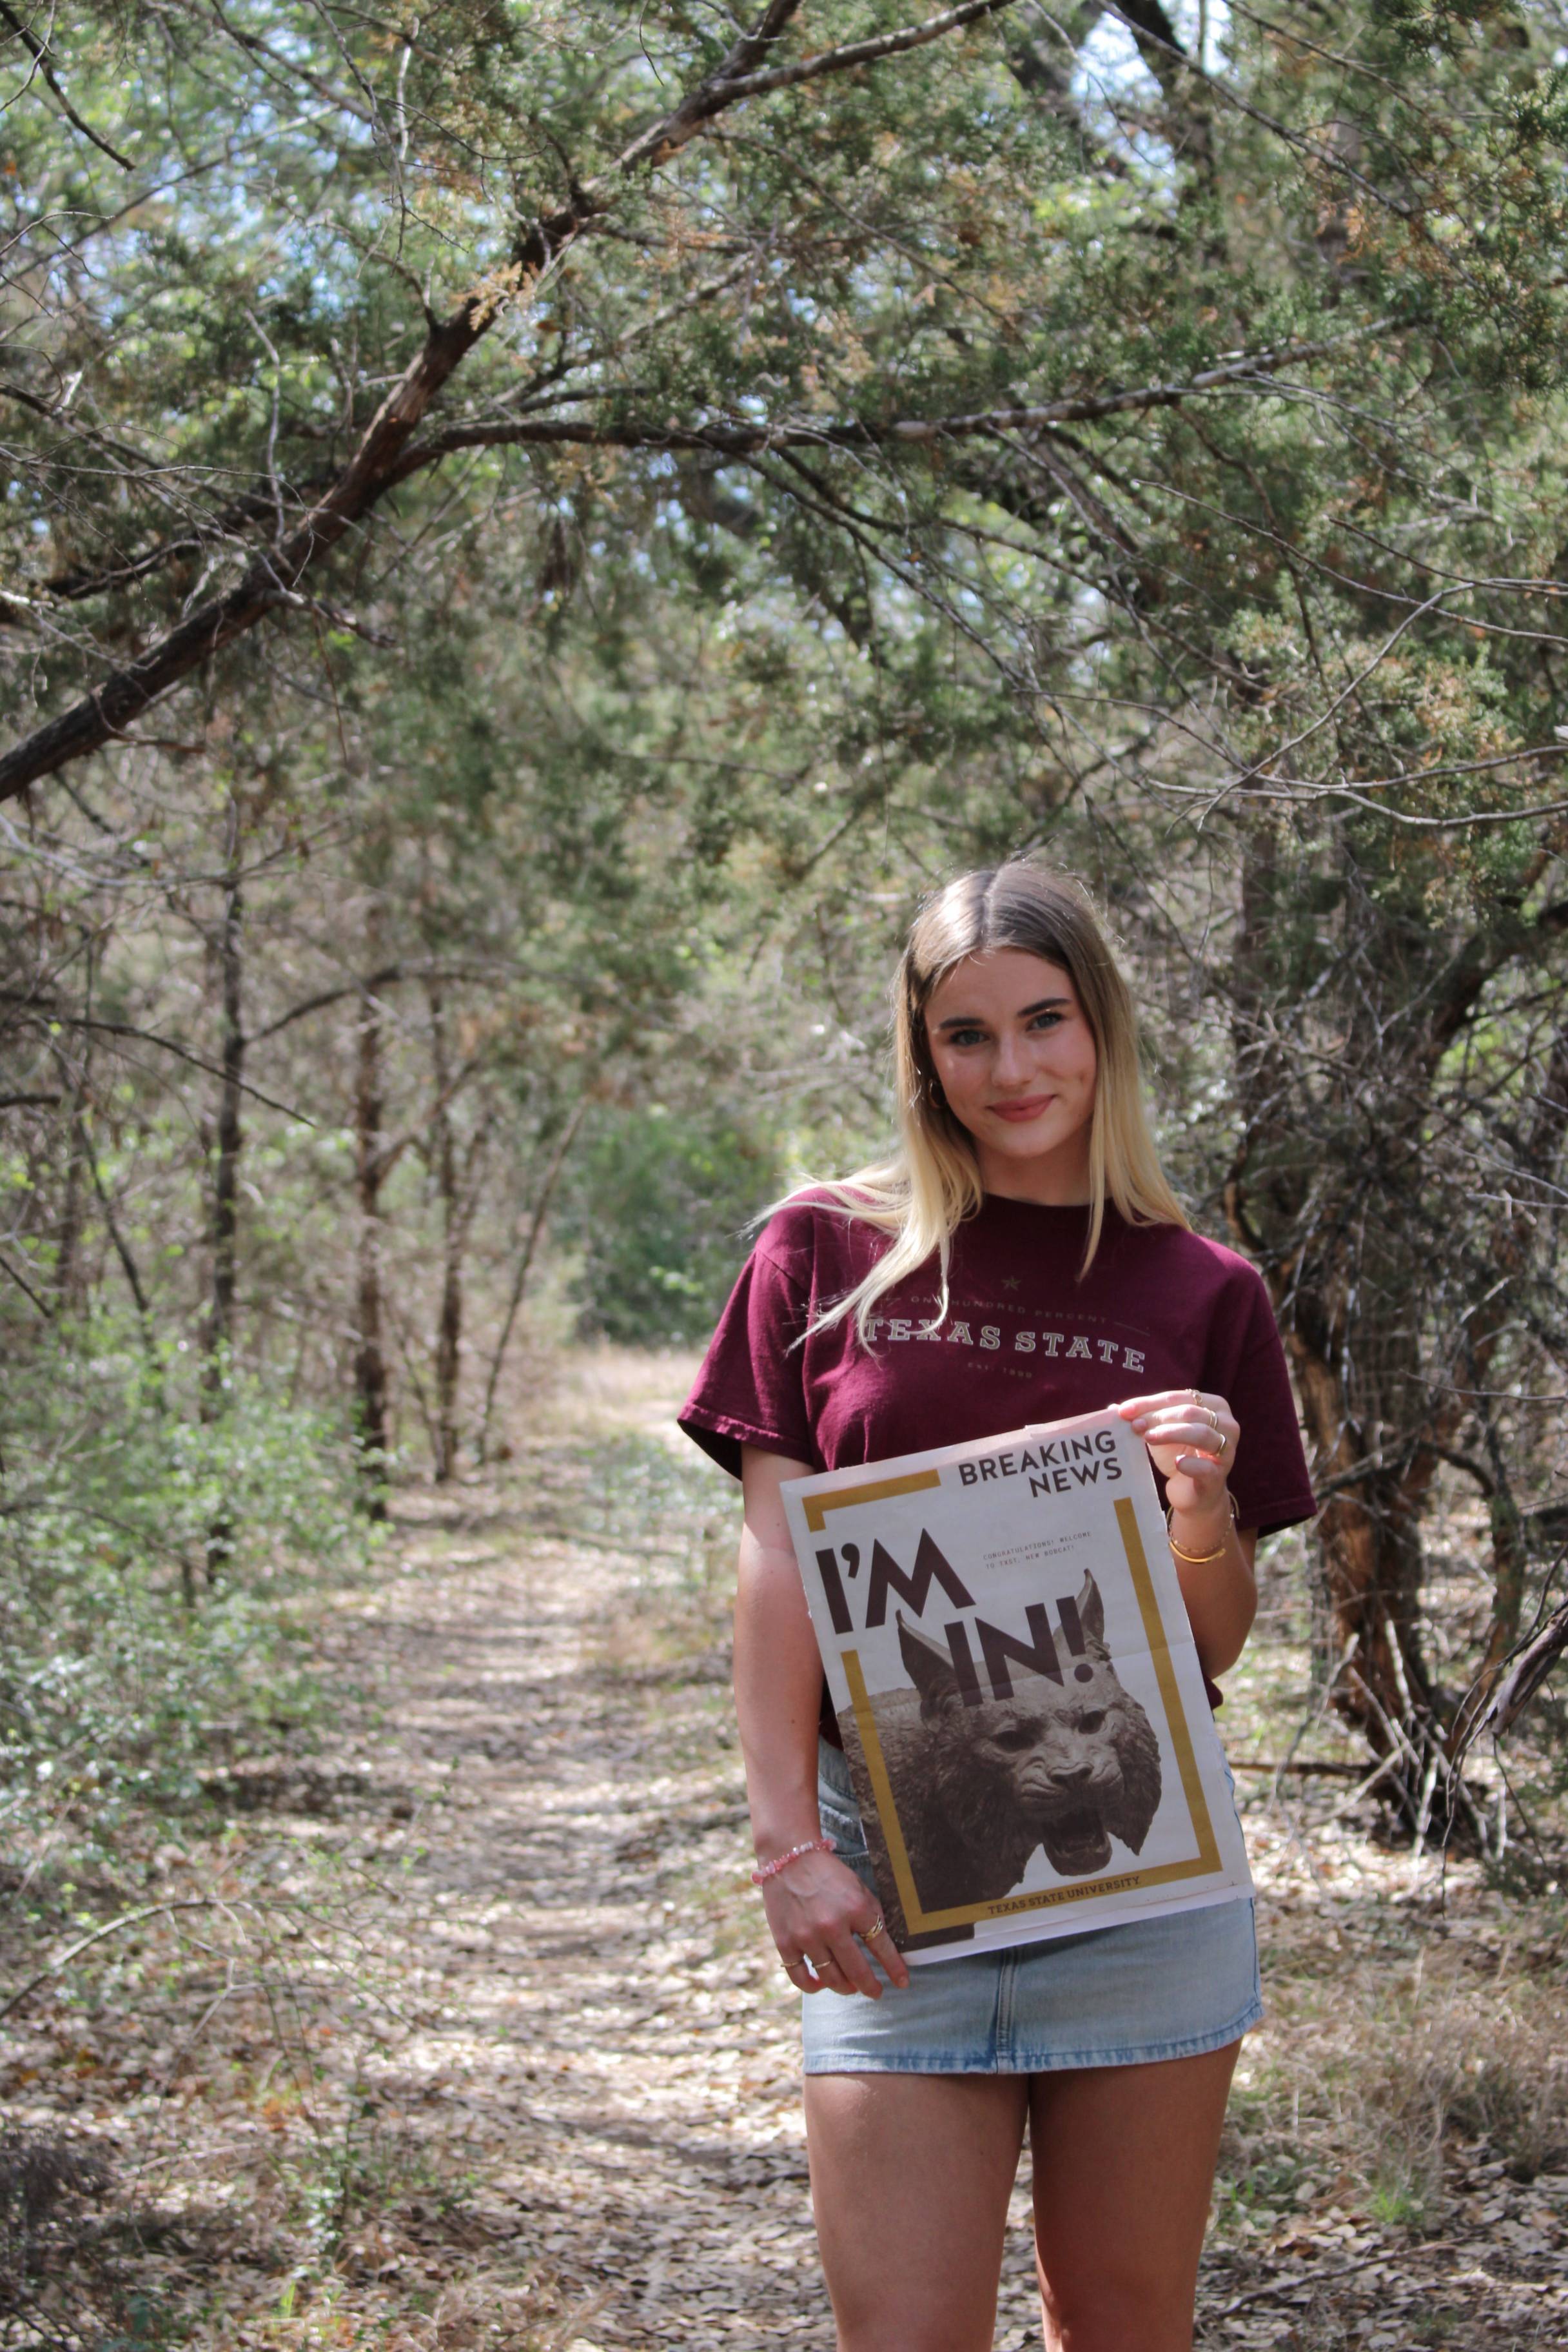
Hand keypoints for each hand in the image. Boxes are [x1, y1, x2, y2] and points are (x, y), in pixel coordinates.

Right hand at [761, 1848, 909, 1997]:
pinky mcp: (785, 1942)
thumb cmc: (829, 1874)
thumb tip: (883, 1949)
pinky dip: (813, 1987)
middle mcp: (832, 1926)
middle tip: (876, 1992)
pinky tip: (821, 1984)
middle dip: (870, 1987)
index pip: (882, 1948)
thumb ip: (871, 1916)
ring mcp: (807, 1936)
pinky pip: (800, 1978)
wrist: (790, 1857)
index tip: (902, 1983)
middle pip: (857, 1972)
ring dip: (845, 1988)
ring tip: (850, 1987)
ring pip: (831, 1979)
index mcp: (856, 1908)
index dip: (895, 1969)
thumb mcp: (859, 1889)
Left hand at [1116, 1389, 1239, 1540]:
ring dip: (1171, 1433)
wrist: (1194, 1493)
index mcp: (1213, 1405)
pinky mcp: (1219, 1475)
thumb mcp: (1160, 1432)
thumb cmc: (1179, 1454)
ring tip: (1147, 1438)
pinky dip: (1191, 1464)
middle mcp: (1226, 1423)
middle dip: (1158, 1417)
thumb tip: (1113, 1409)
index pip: (1177, 1397)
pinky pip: (1207, 1467)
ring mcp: (1226, 1450)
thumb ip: (1143, 1418)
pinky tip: (1178, 1463)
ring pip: (1201, 1434)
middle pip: (1189, 1412)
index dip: (1148, 1403)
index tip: (1123, 1411)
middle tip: (1133, 1426)